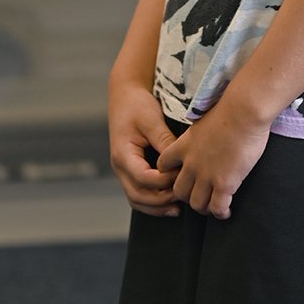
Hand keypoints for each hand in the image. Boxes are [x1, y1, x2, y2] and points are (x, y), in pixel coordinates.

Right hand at [108, 80, 180, 216]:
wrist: (125, 95)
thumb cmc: (137, 105)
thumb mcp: (152, 119)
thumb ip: (164, 141)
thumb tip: (179, 161)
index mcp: (123, 155)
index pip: (142, 178)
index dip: (163, 180)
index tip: (181, 174)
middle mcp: (120, 167)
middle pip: (137, 195)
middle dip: (160, 200)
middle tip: (183, 197)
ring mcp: (124, 170)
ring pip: (136, 199)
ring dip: (156, 206)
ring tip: (177, 208)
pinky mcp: (131, 169)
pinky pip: (139, 192)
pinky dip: (152, 201)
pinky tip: (169, 202)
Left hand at [157, 99, 270, 219]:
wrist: (244, 110)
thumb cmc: (230, 107)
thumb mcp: (204, 117)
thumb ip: (199, 131)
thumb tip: (204, 130)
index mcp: (184, 145)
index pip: (163, 165)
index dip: (169, 173)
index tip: (181, 174)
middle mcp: (191, 163)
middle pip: (179, 191)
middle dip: (188, 196)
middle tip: (200, 194)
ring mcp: (207, 175)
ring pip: (196, 204)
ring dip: (204, 207)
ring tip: (213, 205)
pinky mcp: (225, 183)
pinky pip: (217, 207)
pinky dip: (220, 213)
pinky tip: (226, 211)